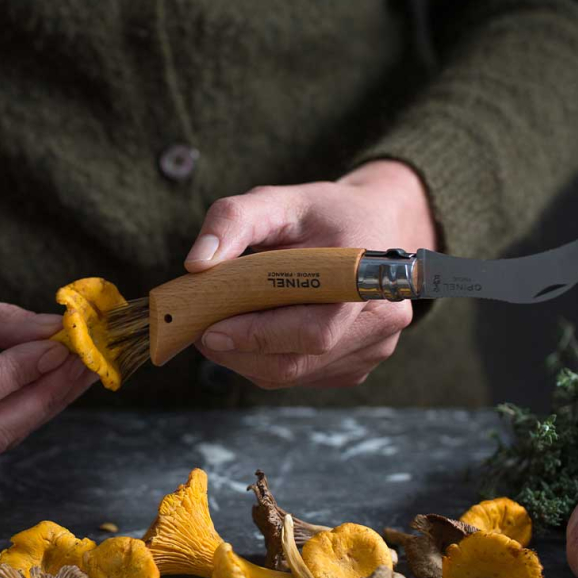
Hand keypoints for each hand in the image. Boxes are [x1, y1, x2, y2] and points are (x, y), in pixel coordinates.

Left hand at [185, 159, 436, 388]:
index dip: (257, 336)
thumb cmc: (322, 214)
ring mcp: (374, 348)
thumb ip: (234, 220)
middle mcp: (381, 320)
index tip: (210, 328)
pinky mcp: (357, 366)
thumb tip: (196, 264)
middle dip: (239, 352)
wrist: (370, 224)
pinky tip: (256, 331)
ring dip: (246, 358)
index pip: (313, 331)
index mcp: (368, 277)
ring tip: (223, 324)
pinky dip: (266, 361)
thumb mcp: (277, 200)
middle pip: (297, 362)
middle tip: (202, 330)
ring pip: (292, 375)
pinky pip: (300, 377)